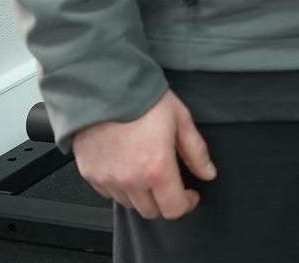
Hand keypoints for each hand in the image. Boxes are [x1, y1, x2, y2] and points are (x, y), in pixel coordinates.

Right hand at [70, 90, 216, 220]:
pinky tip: (128, 167)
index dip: (187, 204)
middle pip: (152, 211)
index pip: (174, 209)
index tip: (190, 194)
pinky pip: (109, 193)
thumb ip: (196, 151)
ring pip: (130, 204)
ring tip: (147, 170)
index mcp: (156, 168)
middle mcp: (130, 179)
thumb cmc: (142, 99)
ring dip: (143, 195)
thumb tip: (208, 173)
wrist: (104, 87)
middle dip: (165, 201)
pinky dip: (121, 187)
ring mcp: (108, 179)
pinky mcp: (91, 174)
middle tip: (170, 182)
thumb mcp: (180, 119)